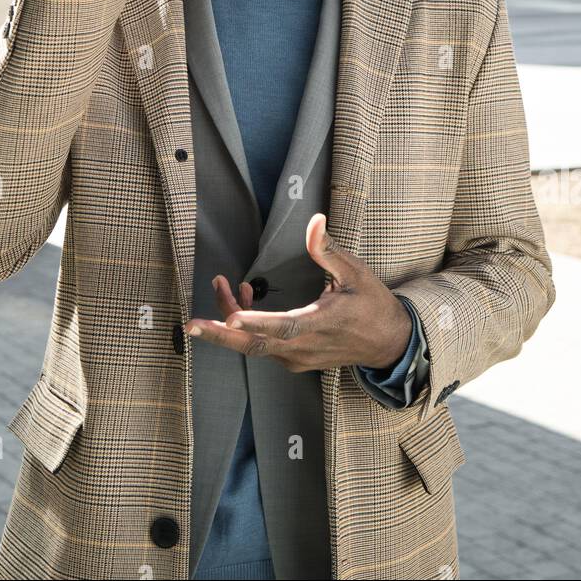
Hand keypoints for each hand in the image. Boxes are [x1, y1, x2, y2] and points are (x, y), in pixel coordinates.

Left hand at [185, 214, 413, 372]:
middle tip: (192, 324)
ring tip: (223, 286)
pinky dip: (247, 327)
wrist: (389, 343)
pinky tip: (244, 303)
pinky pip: (262, 346)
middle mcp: (303, 347)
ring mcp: (297, 358)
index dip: (256, 322)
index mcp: (320, 324)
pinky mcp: (294, 360)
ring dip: (232, 320)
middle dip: (220, 334)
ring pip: (254, 345)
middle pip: (254, 346)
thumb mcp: (355, 273)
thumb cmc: (372, 304)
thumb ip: (329, 250)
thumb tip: (315, 221)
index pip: (283, 327)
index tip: (230, 316)